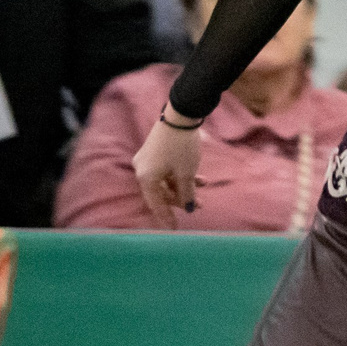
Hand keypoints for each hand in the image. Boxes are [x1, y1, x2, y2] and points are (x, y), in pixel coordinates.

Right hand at [133, 110, 202, 228]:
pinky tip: (200, 177)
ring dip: (185, 186)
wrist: (180, 116)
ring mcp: (147, 160)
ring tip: (204, 187)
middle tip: (200, 206)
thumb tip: (190, 208)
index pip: (156, 204)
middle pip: (162, 193)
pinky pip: (166, 170)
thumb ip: (188, 194)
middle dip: (182, 199)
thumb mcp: (187, 173)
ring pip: (167, 181)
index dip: (167, 217)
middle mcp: (142, 170)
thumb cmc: (182, 147)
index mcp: (146, 178)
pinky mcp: (154, 152)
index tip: (174, 230)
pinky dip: (181, 175)